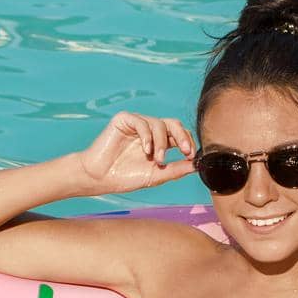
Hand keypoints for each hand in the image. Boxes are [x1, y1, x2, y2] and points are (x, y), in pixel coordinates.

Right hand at [75, 112, 195, 193]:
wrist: (99, 178)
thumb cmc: (125, 177)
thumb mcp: (156, 175)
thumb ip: (176, 169)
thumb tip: (198, 166)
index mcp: (158, 141)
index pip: (179, 134)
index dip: (188, 142)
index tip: (191, 155)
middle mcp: (149, 130)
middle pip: (173, 124)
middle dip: (182, 137)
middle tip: (185, 151)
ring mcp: (136, 123)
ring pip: (159, 124)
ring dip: (162, 142)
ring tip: (157, 159)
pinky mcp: (124, 120)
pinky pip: (141, 122)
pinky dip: (147, 136)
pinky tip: (145, 150)